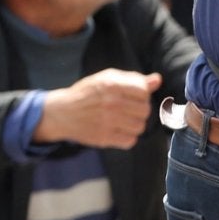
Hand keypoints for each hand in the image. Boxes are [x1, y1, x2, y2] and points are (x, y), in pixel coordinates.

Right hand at [34, 69, 160, 148]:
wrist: (61, 112)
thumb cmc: (88, 93)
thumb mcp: (107, 78)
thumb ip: (134, 79)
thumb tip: (157, 80)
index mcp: (113, 84)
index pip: (144, 91)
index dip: (142, 94)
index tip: (134, 96)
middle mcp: (111, 103)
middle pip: (145, 110)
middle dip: (140, 109)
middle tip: (129, 109)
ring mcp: (108, 122)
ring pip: (140, 126)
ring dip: (135, 124)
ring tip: (125, 120)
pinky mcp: (104, 138)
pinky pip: (130, 141)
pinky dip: (128, 137)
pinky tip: (119, 130)